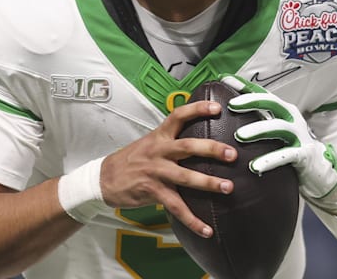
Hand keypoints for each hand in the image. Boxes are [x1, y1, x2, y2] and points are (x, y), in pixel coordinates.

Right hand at [99, 99, 236, 236]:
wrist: (103, 179)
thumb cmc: (131, 160)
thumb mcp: (150, 143)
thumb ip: (172, 141)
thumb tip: (200, 142)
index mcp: (159, 136)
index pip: (179, 116)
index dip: (198, 109)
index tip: (217, 108)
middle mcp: (159, 151)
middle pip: (188, 146)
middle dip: (212, 149)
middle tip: (232, 154)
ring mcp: (156, 172)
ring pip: (185, 177)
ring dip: (208, 183)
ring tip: (228, 187)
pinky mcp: (153, 192)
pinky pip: (176, 207)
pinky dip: (193, 220)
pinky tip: (207, 229)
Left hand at [221, 74, 336, 199]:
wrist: (318, 169)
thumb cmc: (291, 147)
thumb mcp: (276, 130)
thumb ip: (259, 121)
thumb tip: (230, 113)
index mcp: (283, 110)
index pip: (262, 93)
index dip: (244, 85)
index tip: (224, 79)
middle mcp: (291, 118)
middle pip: (271, 103)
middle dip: (251, 101)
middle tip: (231, 105)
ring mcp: (299, 135)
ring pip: (277, 127)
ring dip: (258, 130)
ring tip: (239, 135)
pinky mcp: (303, 154)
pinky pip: (286, 155)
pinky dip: (270, 160)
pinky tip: (255, 166)